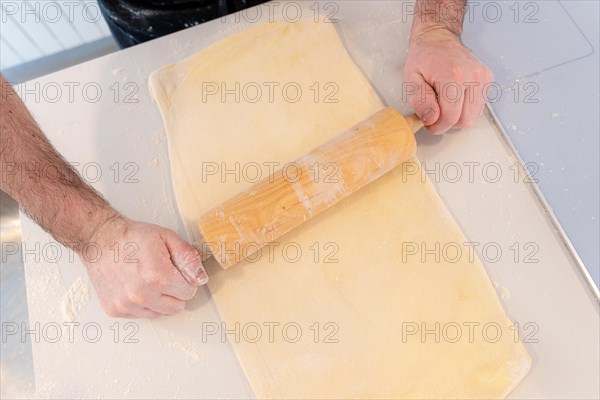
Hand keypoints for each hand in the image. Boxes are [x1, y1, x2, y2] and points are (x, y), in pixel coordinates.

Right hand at [81, 215, 207, 317]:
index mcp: (157, 277)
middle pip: (176, 307)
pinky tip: (136, 286)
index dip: (185, 280)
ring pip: (159, 314)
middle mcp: (141, 295)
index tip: (175, 270)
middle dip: (175, 292)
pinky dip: (143, 304)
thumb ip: (188, 258)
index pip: (189, 293)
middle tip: (164, 276)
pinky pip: (141, 315)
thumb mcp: (167, 237)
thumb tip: (201, 278)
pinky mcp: (115, 310)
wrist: (99, 239)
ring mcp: (126, 305)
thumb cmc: (132, 237)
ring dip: (159, 300)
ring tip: (148, 280)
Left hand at [403, 28, 493, 133]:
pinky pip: (478, 107)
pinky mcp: (487, 79)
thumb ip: (420, 101)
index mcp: (453, 76)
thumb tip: (431, 119)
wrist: (438, 37)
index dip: (438, 126)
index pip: (451, 117)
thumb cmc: (423, 57)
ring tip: (444, 102)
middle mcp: (473, 76)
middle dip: (448, 122)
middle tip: (435, 113)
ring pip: (473, 116)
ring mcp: (483, 77)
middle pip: (465, 120)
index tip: (429, 122)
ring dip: (458, 116)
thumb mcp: (411, 79)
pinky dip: (465, 108)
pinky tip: (454, 97)